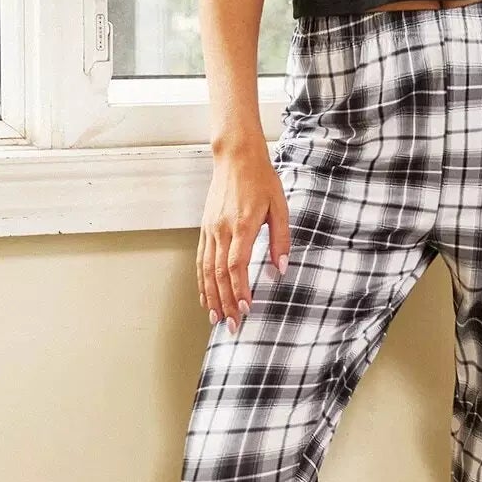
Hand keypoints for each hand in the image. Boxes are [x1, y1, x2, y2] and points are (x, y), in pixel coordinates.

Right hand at [198, 129, 289, 333]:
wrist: (236, 157)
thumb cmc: (262, 180)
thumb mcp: (280, 206)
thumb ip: (281, 238)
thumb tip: (280, 268)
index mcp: (243, 225)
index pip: (237, 265)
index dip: (240, 289)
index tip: (246, 308)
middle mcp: (222, 229)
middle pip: (219, 273)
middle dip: (225, 302)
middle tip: (232, 325)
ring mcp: (210, 229)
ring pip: (206, 270)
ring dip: (211, 296)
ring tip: (216, 318)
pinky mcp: (205, 228)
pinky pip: (201, 260)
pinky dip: (202, 282)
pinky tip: (206, 296)